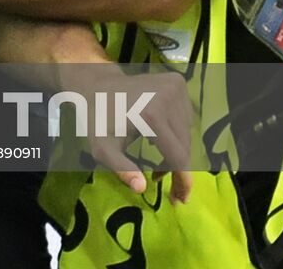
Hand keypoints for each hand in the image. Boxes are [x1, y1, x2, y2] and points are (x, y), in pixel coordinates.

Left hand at [81, 69, 193, 204]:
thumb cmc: (98, 119)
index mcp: (152, 115)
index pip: (178, 156)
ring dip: (176, 149)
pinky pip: (185, 117)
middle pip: (184, 146)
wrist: (96, 84)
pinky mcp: (177, 82)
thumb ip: (121, 168)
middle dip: (175, 168)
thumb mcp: (103, 147)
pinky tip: (157, 133)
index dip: (182, 181)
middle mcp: (169, 97)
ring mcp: (175, 87)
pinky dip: (176, 130)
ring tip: (154, 155)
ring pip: (187, 133)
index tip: (181, 199)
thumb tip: (141, 189)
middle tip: (159, 180)